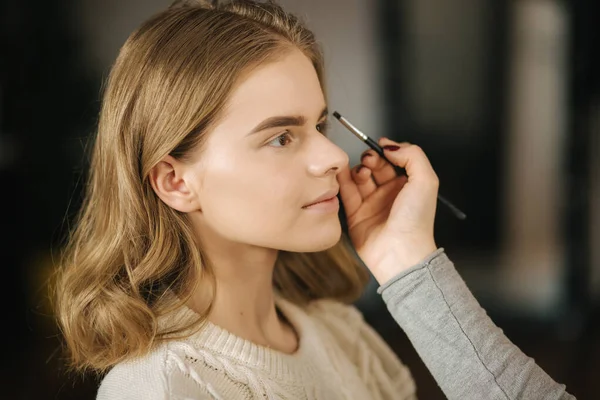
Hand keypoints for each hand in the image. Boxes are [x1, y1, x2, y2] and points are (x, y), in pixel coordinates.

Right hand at [337, 138, 438, 283]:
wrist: (400, 252)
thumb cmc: (416, 221)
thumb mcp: (425, 181)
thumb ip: (413, 155)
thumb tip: (390, 145)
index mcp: (407, 186)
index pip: (392, 161)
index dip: (385, 152)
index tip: (380, 147)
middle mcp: (389, 193)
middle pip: (374, 167)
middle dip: (370, 159)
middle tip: (369, 161)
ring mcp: (371, 204)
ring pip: (358, 178)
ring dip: (356, 170)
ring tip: (361, 173)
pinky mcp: (355, 215)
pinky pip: (345, 193)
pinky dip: (342, 181)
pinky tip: (341, 174)